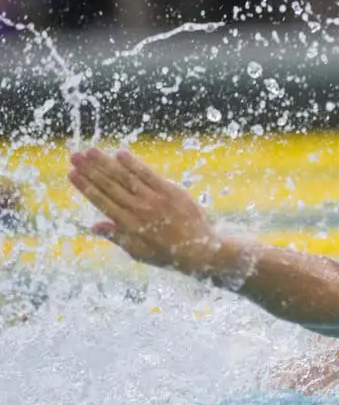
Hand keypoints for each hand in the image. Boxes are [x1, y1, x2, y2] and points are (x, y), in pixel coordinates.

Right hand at [68, 149, 221, 275]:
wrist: (201, 249)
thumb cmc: (167, 253)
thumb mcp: (138, 252)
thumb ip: (116, 236)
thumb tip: (93, 226)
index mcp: (128, 225)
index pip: (101, 201)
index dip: (85, 187)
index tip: (71, 174)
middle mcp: (138, 210)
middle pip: (109, 186)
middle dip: (90, 170)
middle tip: (75, 157)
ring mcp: (155, 199)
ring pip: (125, 178)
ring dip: (106, 163)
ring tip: (90, 151)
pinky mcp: (170, 191)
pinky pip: (148, 175)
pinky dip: (134, 164)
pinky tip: (120, 154)